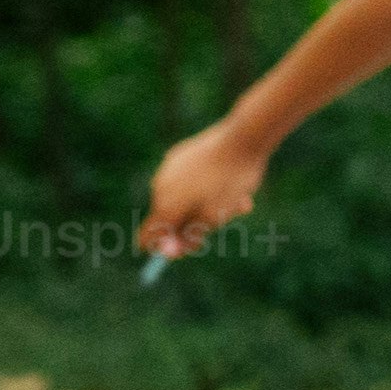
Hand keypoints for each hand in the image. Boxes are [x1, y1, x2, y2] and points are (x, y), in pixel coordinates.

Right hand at [140, 124, 270, 265]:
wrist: (243, 138)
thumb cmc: (230, 182)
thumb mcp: (214, 217)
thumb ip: (189, 236)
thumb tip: (168, 252)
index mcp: (165, 205)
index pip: (147, 235)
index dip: (164, 247)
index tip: (185, 248)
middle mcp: (160, 186)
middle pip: (171, 217)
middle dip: (195, 223)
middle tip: (225, 220)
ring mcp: (169, 167)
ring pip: (184, 198)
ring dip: (206, 205)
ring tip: (239, 202)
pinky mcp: (180, 154)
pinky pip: (189, 179)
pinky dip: (205, 186)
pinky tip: (231, 182)